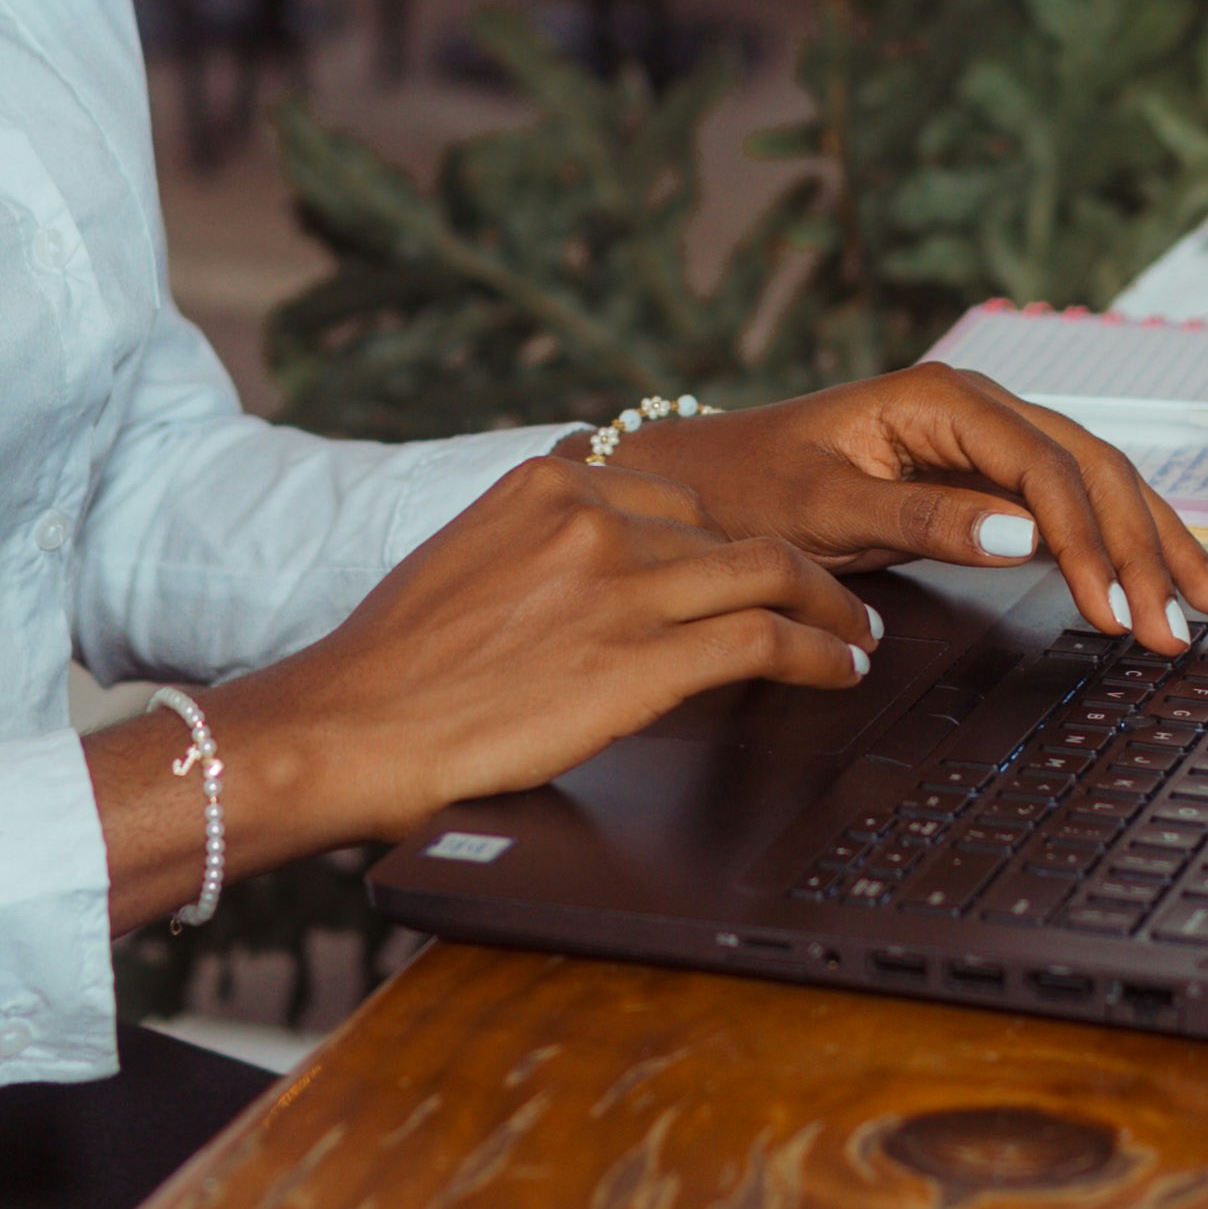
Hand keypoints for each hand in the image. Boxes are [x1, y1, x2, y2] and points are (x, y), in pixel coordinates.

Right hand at [87, 451, 882, 915]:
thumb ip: (541, 547)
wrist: (349, 726)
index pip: (678, 493)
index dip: (731, 533)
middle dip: (794, 566)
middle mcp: (591, 516)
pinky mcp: (641, 658)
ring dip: (832, 605)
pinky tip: (843, 669)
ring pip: (771, 571)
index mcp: (548, 482)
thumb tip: (596, 571)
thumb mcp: (468, 561)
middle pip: (733, 529)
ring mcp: (621, 584)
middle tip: (834, 598)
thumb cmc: (392, 669)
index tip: (763, 560)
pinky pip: (766, 639)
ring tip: (858, 632)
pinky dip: (823, 652)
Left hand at [611, 371, 1207, 656]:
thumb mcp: (823, 508)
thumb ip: (923, 519)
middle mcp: (977, 405)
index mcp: (941, 399)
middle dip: (1146, 547)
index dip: (1089, 539)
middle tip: (1181, 625)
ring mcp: (987, 436)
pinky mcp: (986, 472)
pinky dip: (1119, 541)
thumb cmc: (751, 487)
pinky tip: (1159, 576)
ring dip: (1154, 542)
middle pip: (1094, 467)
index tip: (1115, 608)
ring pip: (1099, 480)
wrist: (705, 475)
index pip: (1045, 467)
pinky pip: (1072, 500)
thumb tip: (1023, 536)